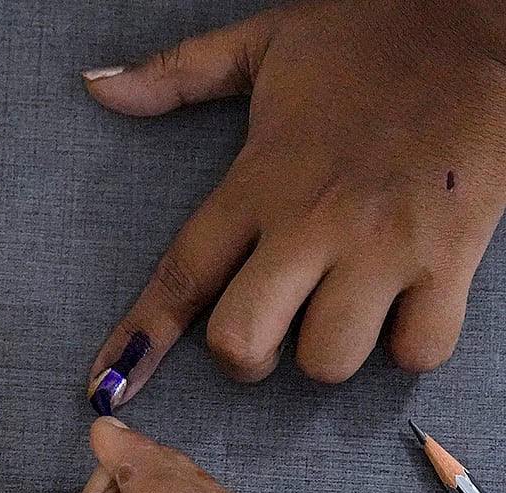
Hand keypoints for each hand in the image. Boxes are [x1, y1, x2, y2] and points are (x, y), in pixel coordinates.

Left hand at [85, 0, 505, 391]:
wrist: (480, 23)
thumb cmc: (366, 39)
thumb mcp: (261, 45)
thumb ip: (175, 75)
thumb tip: (97, 87)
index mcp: (258, 180)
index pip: (181, 275)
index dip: (140, 337)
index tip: (109, 384)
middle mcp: (312, 222)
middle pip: (241, 340)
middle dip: (242, 357)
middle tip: (265, 332)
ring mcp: (383, 246)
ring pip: (325, 360)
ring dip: (323, 353)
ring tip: (339, 309)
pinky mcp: (451, 259)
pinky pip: (415, 353)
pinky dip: (406, 347)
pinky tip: (401, 308)